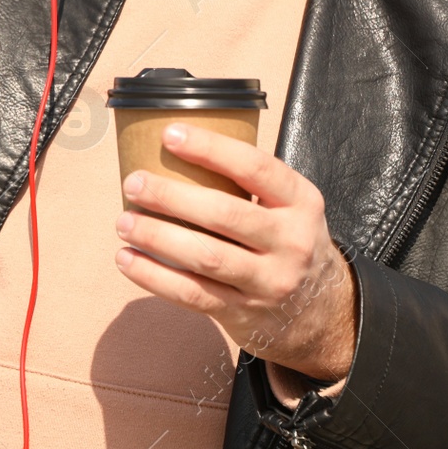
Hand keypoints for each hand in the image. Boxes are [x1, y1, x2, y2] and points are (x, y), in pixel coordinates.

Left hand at [112, 122, 358, 381]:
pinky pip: (192, 293)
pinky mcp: (244, 313)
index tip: (169, 135)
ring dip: (157, 237)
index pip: (255, 168)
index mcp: (301, 202)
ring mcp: (269, 281)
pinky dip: (154, 276)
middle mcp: (291, 242)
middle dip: (171, 196)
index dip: (211, 149)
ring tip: (124, 222)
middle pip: (224, 213)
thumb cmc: (287, 241)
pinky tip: (127, 259)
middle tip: (133, 183)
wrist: (323, 311)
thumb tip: (173, 147)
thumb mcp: (289, 207)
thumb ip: (248, 183)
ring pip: (205, 256)